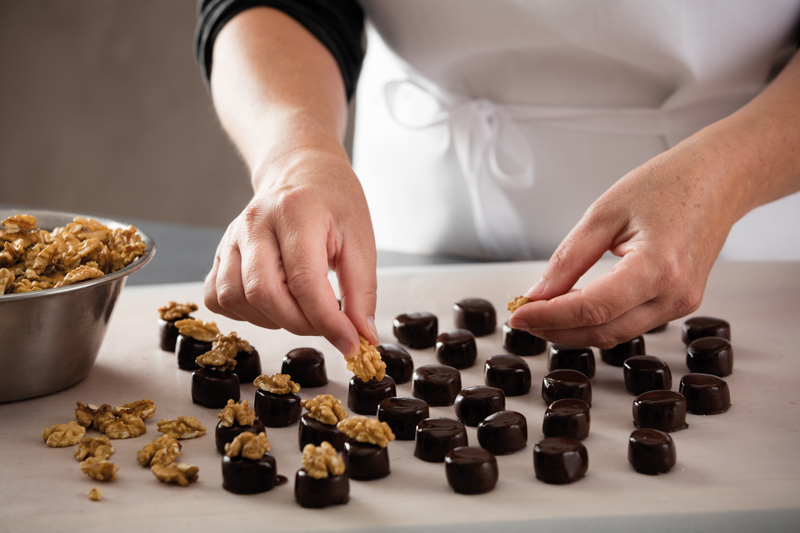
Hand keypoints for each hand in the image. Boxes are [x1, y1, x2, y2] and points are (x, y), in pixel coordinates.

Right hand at [204, 147, 377, 356]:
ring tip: (301, 308)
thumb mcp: (361, 239)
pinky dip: (244, 312)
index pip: (304, 282)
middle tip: (327, 324)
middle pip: (264, 293)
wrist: (302, 172)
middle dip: (300, 324)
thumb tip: (362, 336)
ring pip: (235, 299)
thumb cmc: (333, 202)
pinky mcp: (220, 253)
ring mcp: (231, 237)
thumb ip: (362, 291)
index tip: (350, 343)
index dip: (328, 322)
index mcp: (295, 212)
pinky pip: (217, 297)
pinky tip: (272, 304)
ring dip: (271, 320)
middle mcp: (255, 222)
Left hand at [509, 52, 799, 347]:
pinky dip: (597, 321)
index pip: (592, 309)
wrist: (719, 180)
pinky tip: (572, 308)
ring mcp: (682, 304)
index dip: (549, 317)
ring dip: (574, 330)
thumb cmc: (668, 185)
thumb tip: (538, 294)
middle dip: (555, 330)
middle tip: (522, 317)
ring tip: (541, 313)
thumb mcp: (605, 212)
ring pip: (615, 334)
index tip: (518, 314)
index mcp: (658, 267)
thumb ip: (568, 258)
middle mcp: (675, 295)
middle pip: (602, 332)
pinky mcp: (680, 305)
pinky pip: (630, 324)